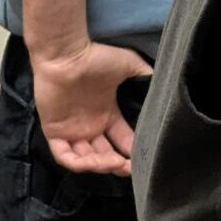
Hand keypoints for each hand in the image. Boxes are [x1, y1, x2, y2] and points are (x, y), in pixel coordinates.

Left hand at [29, 41, 153, 175]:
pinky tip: (93, 161)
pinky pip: (65, 157)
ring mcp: (72, 130)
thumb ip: (146, 78)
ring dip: (102, 165)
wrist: (66, 53)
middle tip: (130, 166)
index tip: (143, 157)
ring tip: (114, 162)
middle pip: (106, 155)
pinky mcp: (55, 132)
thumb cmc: (95, 57)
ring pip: (87, 160)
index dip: (133, 151)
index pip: (122, 141)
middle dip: (118, 164)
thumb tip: (165, 89)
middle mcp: (90, 126)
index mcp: (107, 114)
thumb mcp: (130, 65)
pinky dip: (79, 164)